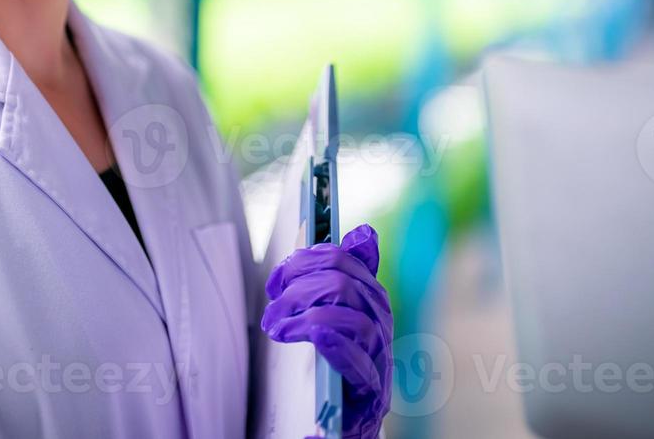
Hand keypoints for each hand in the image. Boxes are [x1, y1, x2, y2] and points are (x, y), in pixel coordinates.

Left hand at [261, 223, 393, 438]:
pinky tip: (315, 338)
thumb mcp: (340, 314)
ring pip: (352, 317)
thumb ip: (343, 276)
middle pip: (345, 284)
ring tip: (278, 329)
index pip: (346, 260)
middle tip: (272, 309)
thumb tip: (365, 233)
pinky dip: (337, 346)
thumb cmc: (341, 364)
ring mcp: (380, 358)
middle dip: (300, 289)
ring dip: (307, 317)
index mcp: (372, 301)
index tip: (277, 279)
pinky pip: (360, 362)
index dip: (307, 261)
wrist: (348, 422)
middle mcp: (381, 324)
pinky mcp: (373, 393)